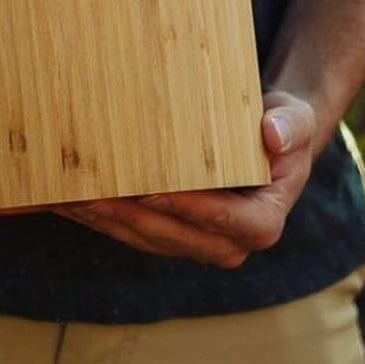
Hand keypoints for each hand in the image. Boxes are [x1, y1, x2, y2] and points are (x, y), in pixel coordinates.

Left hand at [52, 91, 316, 267]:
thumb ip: (290, 126)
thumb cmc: (281, 126)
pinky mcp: (169, 234)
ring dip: (105, 221)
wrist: (265, 140)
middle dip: (130, 217)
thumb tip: (271, 134)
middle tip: (91, 195)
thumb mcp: (295, 119)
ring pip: (145, 238)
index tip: (150, 191)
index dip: (186, 209)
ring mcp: (195, 243)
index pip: (223, 220)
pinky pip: (132, 231)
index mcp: (262, 223)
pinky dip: (101, 217)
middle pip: (173, 235)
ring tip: (69, 197)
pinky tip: (69, 199)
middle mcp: (228, 244)